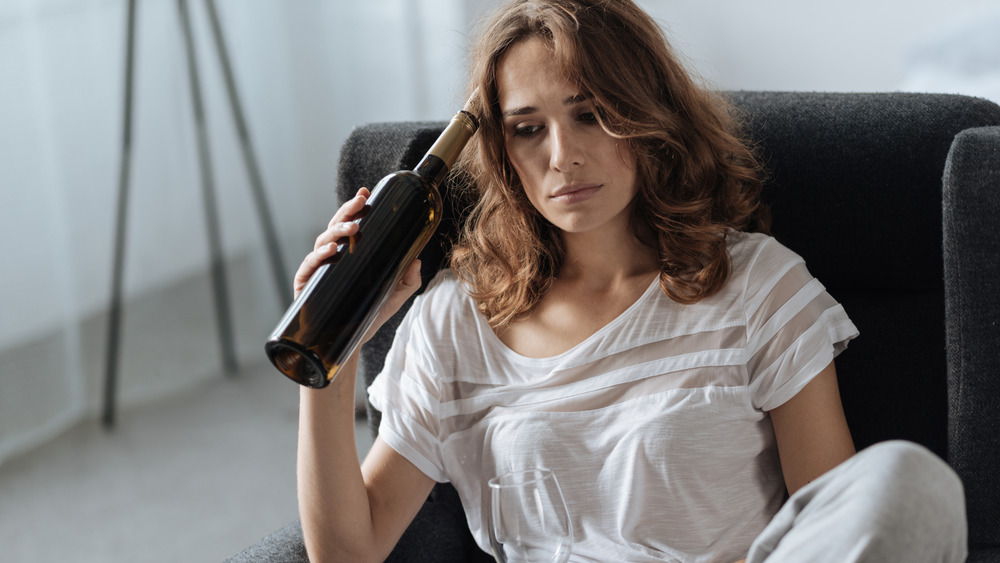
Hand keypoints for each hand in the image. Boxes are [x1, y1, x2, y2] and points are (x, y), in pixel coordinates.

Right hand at [293, 187, 422, 341]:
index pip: (350, 226)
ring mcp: (317, 271)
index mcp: (348, 255)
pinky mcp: (306, 287)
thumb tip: (417, 259)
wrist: (347, 347)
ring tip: (353, 228)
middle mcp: (330, 259)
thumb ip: (408, 281)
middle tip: (361, 202)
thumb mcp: (393, 298)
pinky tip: (332, 250)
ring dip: (337, 231)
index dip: (355, 208)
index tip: (366, 193)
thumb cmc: (366, 317)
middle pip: (335, 227)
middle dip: (347, 212)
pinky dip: (319, 256)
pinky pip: (309, 267)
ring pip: (322, 242)